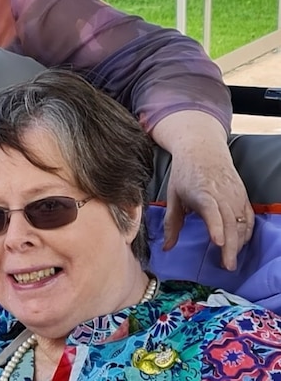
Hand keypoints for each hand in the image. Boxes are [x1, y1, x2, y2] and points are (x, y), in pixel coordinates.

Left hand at [152, 111, 252, 270]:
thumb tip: (166, 247)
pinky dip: (246, 233)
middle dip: (230, 247)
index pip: (211, 211)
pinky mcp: (243, 196)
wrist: (203, 149)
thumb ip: (172, 222)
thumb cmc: (185, 173)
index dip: (216, 226)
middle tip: (227, 266)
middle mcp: (222, 194)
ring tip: (230, 260)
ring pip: (242, 223)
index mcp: (202, 192)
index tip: (218, 242)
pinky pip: (248, 218)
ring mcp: (235, 195)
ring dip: (239, 243)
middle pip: (230, 223)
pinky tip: (239, 244)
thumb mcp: (173, 195)